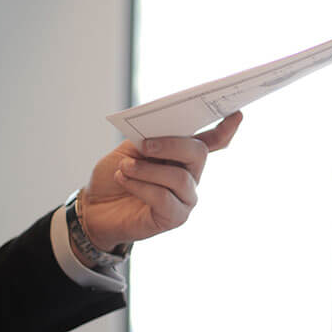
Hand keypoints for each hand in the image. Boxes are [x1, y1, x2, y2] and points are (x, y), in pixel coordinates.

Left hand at [76, 111, 242, 255]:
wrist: (94, 207)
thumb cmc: (115, 175)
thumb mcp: (130, 148)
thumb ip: (150, 138)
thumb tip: (162, 128)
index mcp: (183, 155)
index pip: (213, 142)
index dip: (226, 129)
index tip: (236, 114)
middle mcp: (191, 176)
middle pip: (198, 153)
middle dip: (172, 145)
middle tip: (145, 146)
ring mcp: (185, 198)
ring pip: (179, 177)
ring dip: (147, 170)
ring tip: (125, 168)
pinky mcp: (175, 217)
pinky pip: (164, 198)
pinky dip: (140, 186)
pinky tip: (124, 180)